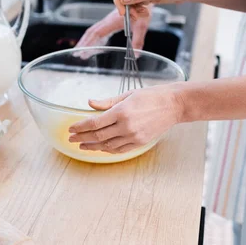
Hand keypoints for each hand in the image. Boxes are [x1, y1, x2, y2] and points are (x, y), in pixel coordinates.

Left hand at [68, 86, 182, 153]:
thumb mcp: (127, 94)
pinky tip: (100, 148)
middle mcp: (126, 126)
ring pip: (107, 146)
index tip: (71, 128)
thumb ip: (107, 102)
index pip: (94, 122)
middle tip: (71, 139)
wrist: (174, 105)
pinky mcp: (140, 143)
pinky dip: (108, 150)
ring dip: (93, 146)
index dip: (80, 127)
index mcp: (122, 111)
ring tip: (83, 146)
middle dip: (82, 138)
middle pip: (98, 136)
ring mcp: (134, 136)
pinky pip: (119, 150)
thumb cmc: (151, 96)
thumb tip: (89, 103)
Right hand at [75, 7, 152, 50]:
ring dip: (87, 41)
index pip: (96, 32)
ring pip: (94, 31)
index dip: (88, 42)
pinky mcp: (111, 22)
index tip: (82, 51)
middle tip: (77, 54)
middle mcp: (108, 20)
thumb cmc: (143, 7)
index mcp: (112, 20)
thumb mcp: (141, 24)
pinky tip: (95, 46)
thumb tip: (136, 54)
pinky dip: (94, 39)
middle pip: (91, 32)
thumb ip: (138, 40)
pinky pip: (100, 31)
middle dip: (83, 43)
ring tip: (82, 52)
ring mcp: (109, 21)